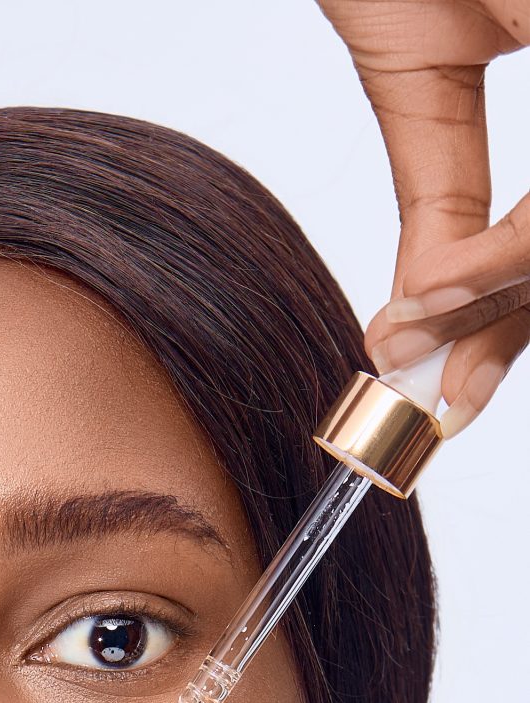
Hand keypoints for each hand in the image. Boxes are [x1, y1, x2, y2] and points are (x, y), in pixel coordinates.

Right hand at [316, 0, 529, 428]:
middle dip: (521, 322)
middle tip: (450, 388)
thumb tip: (425, 319)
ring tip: (422, 320)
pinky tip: (441, 280)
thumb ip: (443, 197)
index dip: (525, 307)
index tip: (457, 384)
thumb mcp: (424, 74)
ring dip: (510, 295)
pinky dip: (512, 251)